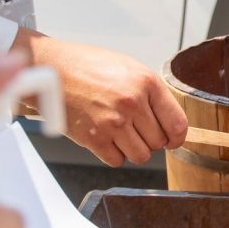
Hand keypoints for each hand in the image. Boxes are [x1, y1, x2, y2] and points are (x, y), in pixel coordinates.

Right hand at [24, 32, 187, 165]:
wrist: (50, 68)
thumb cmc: (90, 67)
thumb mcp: (130, 69)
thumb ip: (154, 95)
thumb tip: (174, 126)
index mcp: (147, 83)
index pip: (178, 125)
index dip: (177, 138)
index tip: (172, 140)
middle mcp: (132, 103)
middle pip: (159, 143)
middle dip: (149, 139)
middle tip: (133, 127)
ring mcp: (112, 122)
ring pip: (141, 156)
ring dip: (133, 149)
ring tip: (120, 132)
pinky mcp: (93, 138)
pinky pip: (117, 160)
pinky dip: (113, 153)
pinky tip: (104, 136)